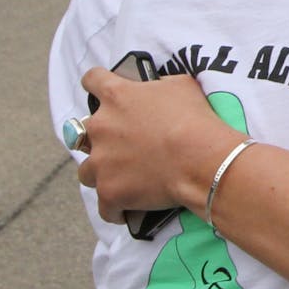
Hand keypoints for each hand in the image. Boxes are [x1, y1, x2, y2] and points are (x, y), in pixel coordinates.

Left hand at [76, 68, 241, 223]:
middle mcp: (101, 127)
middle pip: (85, 133)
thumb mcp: (182, 86)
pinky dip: (116, 207)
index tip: (103, 92)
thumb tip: (154, 90)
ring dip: (103, 173)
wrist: (203, 160)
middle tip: (126, 146)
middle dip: (102, 140)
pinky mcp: (109, 191)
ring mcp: (101, 162)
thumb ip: (159, 85)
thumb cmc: (196, 121)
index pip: (93, 80)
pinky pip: (105, 206)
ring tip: (125, 179)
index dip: (97, 84)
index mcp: (117, 96)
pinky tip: (129, 208)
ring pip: (87, 171)